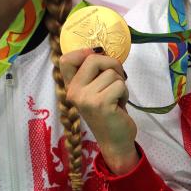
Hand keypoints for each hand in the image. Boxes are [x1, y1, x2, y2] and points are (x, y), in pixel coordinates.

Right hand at [59, 48, 138, 174]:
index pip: (66, 60)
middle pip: (93, 58)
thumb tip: (98, 50)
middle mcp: (73, 91)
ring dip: (120, 84)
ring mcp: (86, 98)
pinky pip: (119, 85)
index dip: (83, 53)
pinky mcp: (101, 104)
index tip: (96, 60)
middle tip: (116, 79)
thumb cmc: (108, 111)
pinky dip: (125, 93)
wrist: (114, 140)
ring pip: (111, 73)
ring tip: (116, 98)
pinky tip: (119, 105)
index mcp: (70, 87)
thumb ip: (93, 72)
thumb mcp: (95, 89)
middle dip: (112, 65)